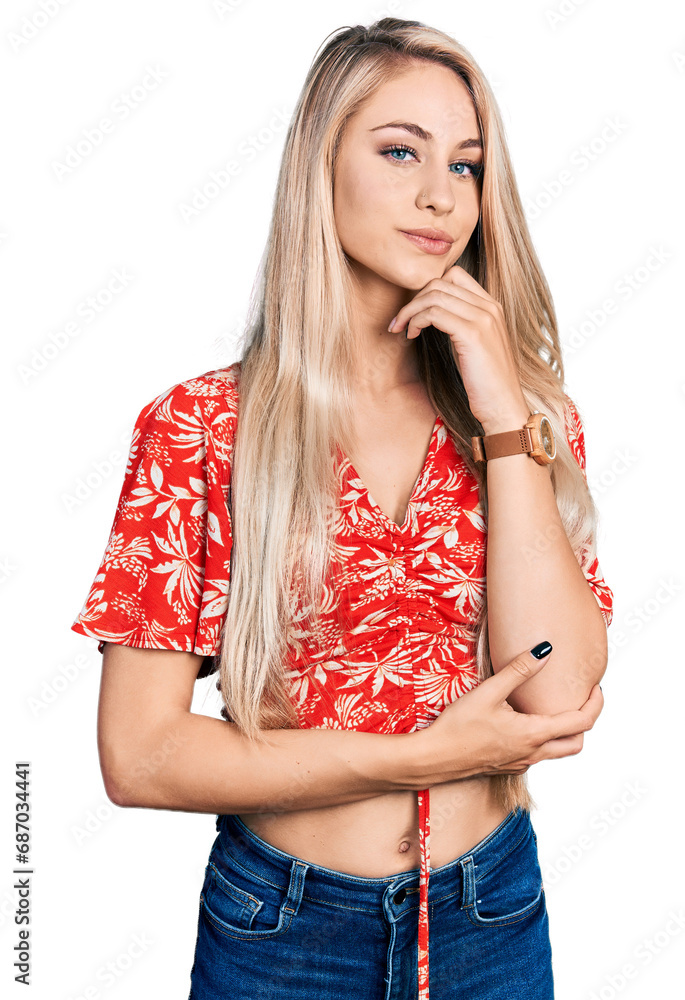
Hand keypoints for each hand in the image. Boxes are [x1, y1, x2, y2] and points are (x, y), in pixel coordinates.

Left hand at [388, 266, 529, 433]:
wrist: (503, 406)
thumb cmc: (484, 382)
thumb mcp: (471, 345)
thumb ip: (457, 323)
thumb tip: (429, 314)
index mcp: (491, 306)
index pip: (454, 275)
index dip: (427, 289)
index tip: (413, 311)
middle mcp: (489, 307)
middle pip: (441, 282)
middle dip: (413, 299)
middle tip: (399, 321)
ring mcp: (483, 318)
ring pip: (434, 294)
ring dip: (410, 310)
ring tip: (401, 329)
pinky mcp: (472, 334)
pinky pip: (434, 313)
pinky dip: (416, 321)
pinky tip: (412, 336)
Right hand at [414, 644, 603, 783]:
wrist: (435, 758)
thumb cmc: (459, 726)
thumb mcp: (489, 692)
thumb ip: (519, 670)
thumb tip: (545, 650)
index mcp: (534, 734)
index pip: (581, 723)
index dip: (595, 704)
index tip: (596, 687)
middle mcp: (533, 753)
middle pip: (575, 743)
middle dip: (585, 721)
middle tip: (582, 699)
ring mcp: (521, 762)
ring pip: (557, 751)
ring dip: (565, 731)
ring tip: (555, 706)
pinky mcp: (509, 765)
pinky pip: (538, 754)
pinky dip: (545, 738)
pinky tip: (527, 721)